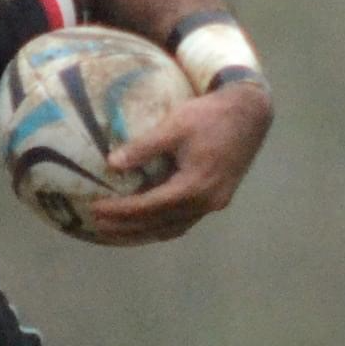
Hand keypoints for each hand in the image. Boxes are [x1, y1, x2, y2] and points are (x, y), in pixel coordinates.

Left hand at [89, 81, 272, 244]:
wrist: (250, 113)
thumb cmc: (211, 115)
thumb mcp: (175, 125)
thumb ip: (144, 147)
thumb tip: (112, 163)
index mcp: (194, 186)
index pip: (148, 207)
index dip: (120, 211)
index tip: (95, 209)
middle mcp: (205, 203)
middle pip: (158, 225)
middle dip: (126, 227)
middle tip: (97, 225)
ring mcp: (213, 204)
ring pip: (172, 229)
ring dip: (143, 232)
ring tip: (115, 230)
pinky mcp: (216, 199)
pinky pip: (183, 221)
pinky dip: (161, 225)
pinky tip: (144, 222)